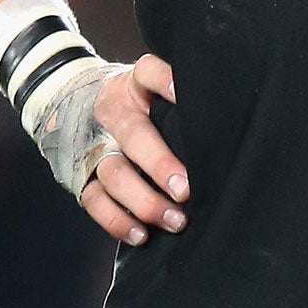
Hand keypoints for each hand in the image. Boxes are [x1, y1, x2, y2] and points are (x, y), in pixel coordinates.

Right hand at [79, 53, 191, 247]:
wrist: (76, 103)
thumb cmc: (138, 102)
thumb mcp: (151, 86)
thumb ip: (179, 95)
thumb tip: (231, 106)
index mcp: (133, 86)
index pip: (147, 73)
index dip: (165, 81)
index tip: (184, 94)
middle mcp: (113, 114)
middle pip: (133, 135)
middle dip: (159, 164)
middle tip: (185, 188)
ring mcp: (96, 147)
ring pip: (114, 174)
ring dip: (145, 201)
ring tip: (176, 220)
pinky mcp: (84, 177)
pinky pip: (95, 201)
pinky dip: (117, 221)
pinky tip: (142, 234)